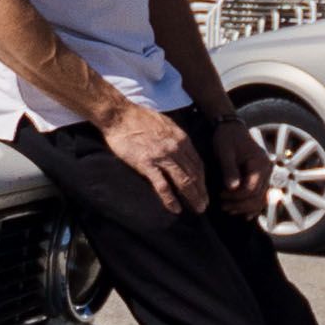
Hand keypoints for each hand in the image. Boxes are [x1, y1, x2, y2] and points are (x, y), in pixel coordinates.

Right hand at [100, 96, 208, 215]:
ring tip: (198, 209)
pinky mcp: (147, 164)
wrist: (119, 115)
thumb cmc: (139, 117)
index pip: (198, 163)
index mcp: (181, 138)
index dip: (203, 179)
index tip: (204, 190)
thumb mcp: (165, 123)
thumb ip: (175, 137)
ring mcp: (162, 157)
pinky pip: (163, 185)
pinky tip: (176, 209)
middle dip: (202, 192)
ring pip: (184, 181)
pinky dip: (171, 199)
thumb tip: (182, 148)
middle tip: (205, 205)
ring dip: (193, 197)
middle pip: (194, 174)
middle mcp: (176, 148)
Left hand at [206, 113, 270, 217]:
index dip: (236, 197)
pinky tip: (244, 214)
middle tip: (222, 206)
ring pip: (260, 198)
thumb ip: (229, 170)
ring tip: (228, 209)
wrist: (231, 128)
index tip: (221, 196)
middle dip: (240, 204)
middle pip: (258, 197)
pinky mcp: (261, 177)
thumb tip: (232, 188)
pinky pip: (260, 195)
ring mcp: (266, 174)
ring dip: (245, 207)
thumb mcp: (225, 152)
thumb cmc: (226, 138)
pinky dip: (253, 206)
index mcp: (260, 164)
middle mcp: (267, 170)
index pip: (251, 189)